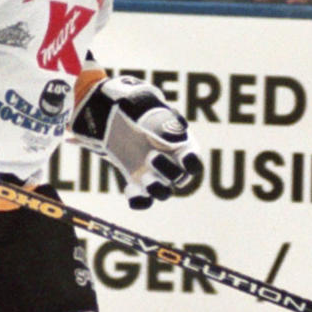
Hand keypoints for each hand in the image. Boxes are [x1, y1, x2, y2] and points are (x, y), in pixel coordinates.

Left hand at [71, 75, 202, 208]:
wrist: (117, 119)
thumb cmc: (140, 111)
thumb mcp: (151, 110)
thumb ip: (163, 121)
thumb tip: (177, 134)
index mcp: (182, 149)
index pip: (194, 163)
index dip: (192, 163)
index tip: (185, 158)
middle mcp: (173, 166)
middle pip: (179, 179)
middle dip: (168, 170)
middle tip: (152, 156)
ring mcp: (156, 177)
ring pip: (163, 193)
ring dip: (156, 188)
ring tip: (145, 178)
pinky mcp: (138, 185)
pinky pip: (142, 201)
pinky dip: (138, 201)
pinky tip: (130, 190)